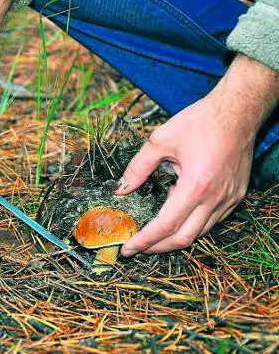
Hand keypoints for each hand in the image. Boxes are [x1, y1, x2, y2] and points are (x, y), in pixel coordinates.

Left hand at [116, 55, 278, 255]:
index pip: (166, 225)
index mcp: (196, 185)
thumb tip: (120, 189)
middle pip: (184, 238)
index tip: (128, 249)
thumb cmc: (201, 121)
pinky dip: (191, 224)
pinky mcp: (236, 196)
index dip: (145, 240)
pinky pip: (211, 220)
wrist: (238, 110)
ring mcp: (229, 199)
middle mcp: (216, 198)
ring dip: (174, 238)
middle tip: (136, 248)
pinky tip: (175, 214)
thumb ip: (137, 168)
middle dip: (157, 247)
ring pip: (200, 232)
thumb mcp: (160, 140)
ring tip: (151, 234)